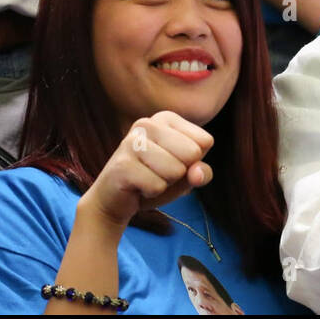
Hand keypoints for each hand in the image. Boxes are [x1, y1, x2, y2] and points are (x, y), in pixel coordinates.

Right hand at [79, 112, 214, 229]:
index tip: (172, 163)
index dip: (194, 161)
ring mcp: (131, 142)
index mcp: (166, 118)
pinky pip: (157, 186)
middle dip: (180, 173)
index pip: (205, 141)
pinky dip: (151, 193)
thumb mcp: (186, 175)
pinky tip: (137, 187)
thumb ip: (202, 172)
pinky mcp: (122, 165)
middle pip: (192, 154)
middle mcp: (148, 123)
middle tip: (158, 173)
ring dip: (165, 183)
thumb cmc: (155, 180)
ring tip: (147, 179)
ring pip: (176, 170)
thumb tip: (196, 173)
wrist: (114, 200)